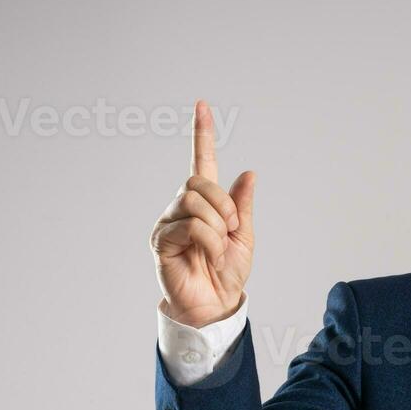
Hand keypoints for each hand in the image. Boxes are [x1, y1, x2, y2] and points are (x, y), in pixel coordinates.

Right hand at [149, 99, 254, 326]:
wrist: (216, 304)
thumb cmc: (226, 273)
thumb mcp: (244, 237)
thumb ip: (242, 207)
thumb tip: (249, 173)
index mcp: (205, 203)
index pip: (202, 162)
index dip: (202, 134)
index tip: (202, 105)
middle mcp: (182, 207)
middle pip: (198, 181)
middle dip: (223, 204)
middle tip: (230, 230)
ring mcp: (169, 222)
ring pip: (194, 201)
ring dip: (216, 224)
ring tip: (218, 247)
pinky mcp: (161, 240)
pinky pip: (189, 224)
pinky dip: (208, 240)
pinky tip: (208, 256)